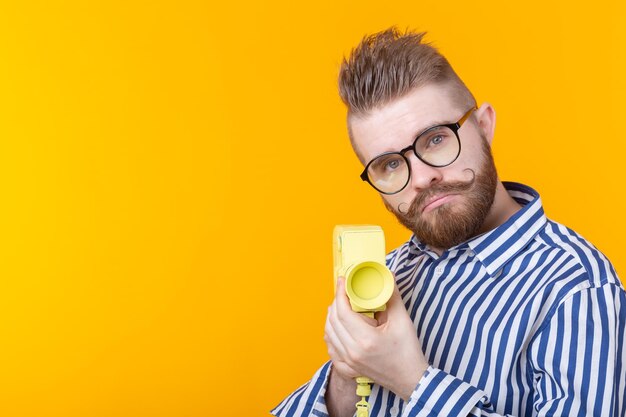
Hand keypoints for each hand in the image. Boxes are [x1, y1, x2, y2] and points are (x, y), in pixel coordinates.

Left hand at [324, 277, 428, 400]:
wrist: (411, 379)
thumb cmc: (408, 351)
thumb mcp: (403, 321)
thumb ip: (392, 296)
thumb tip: (387, 276)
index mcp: (365, 339)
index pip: (343, 312)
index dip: (340, 293)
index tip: (342, 281)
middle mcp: (352, 352)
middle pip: (333, 321)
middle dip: (335, 302)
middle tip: (343, 292)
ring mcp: (349, 362)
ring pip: (329, 334)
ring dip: (331, 318)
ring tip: (340, 306)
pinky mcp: (349, 368)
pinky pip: (331, 349)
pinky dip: (331, 336)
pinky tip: (337, 328)